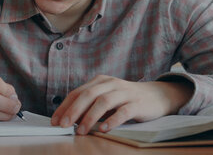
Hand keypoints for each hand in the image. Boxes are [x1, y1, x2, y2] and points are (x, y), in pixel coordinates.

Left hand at [50, 75, 193, 134]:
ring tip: (80, 130)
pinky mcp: (137, 103)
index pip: (78, 92)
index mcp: (100, 81)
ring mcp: (125, 92)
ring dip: (90, 117)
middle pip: (88, 95)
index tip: (55, 120)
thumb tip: (69, 118)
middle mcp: (111, 84)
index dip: (65, 106)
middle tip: (63, 125)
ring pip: (104, 102)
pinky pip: (123, 111)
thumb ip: (90, 105)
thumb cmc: (126, 99)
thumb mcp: (107, 98)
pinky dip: (112, 120)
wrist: (157, 96)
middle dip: (73, 110)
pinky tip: (103, 129)